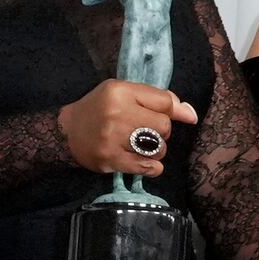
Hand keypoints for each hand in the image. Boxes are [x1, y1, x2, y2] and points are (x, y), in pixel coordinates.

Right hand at [60, 77, 198, 176]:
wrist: (66, 132)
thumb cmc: (99, 109)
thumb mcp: (124, 93)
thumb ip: (157, 99)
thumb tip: (191, 114)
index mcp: (121, 91)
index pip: (165, 102)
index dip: (172, 112)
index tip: (167, 117)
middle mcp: (117, 113)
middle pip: (164, 126)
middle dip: (162, 132)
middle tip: (149, 133)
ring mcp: (113, 138)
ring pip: (158, 148)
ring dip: (157, 151)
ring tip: (144, 148)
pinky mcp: (110, 159)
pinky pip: (146, 167)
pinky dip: (152, 167)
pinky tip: (146, 163)